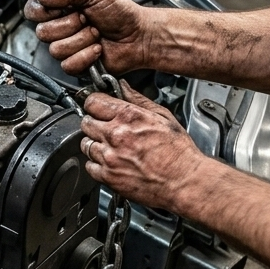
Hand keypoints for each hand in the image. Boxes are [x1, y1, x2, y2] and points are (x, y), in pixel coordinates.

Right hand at [23, 0, 152, 75]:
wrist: (138, 35)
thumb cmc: (121, 13)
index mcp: (60, 8)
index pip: (33, 11)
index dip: (44, 11)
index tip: (63, 7)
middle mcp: (60, 28)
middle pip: (43, 33)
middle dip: (70, 25)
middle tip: (87, 19)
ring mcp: (66, 48)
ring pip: (56, 50)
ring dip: (81, 40)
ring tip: (96, 34)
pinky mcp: (74, 65)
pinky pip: (68, 65)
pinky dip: (86, 55)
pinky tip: (97, 49)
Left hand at [79, 82, 208, 210]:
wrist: (184, 181)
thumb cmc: (178, 152)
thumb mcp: (163, 116)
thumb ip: (137, 100)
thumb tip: (122, 87)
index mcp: (128, 117)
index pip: (92, 102)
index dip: (94, 103)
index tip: (97, 106)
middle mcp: (115, 135)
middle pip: (85, 122)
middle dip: (94, 122)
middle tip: (106, 128)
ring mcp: (109, 156)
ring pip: (85, 144)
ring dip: (95, 143)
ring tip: (111, 146)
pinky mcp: (107, 176)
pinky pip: (89, 165)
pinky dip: (96, 163)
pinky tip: (110, 161)